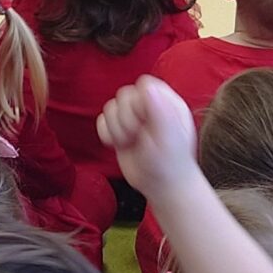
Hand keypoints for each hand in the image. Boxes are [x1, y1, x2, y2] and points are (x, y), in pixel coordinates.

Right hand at [99, 76, 201, 199]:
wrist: (160, 187)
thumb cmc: (170, 165)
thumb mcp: (168, 138)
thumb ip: (160, 111)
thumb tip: (148, 88)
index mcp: (167, 103)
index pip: (145, 85)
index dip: (139, 102)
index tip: (144, 122)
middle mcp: (150, 107)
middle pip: (124, 95)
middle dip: (125, 118)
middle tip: (136, 136)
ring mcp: (133, 118)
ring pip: (111, 107)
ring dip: (116, 128)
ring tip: (129, 142)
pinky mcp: (120, 130)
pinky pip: (102, 121)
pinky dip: (106, 134)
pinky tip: (119, 145)